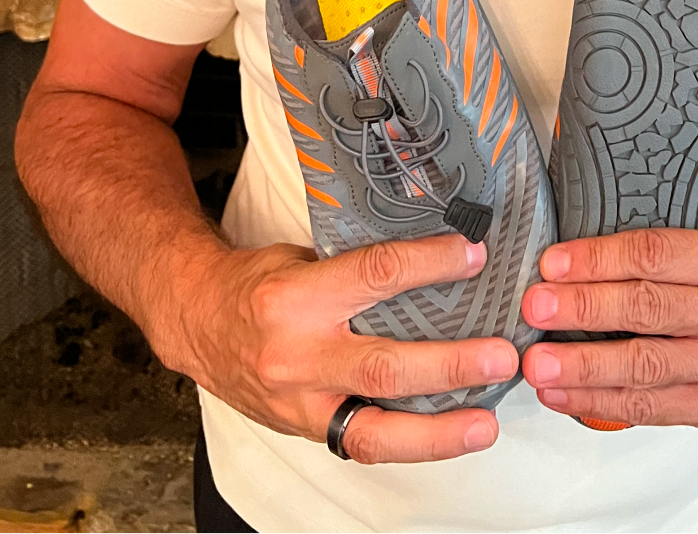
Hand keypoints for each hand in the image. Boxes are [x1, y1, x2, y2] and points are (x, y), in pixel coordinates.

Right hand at [167, 234, 519, 462]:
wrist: (197, 323)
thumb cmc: (259, 285)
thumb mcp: (303, 258)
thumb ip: (362, 264)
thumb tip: (443, 252)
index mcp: (295, 298)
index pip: (373, 275)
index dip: (429, 264)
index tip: (474, 255)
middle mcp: (296, 356)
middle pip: (382, 367)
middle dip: (448, 366)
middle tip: (501, 358)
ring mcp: (300, 403)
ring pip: (373, 429)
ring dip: (438, 431)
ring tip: (485, 424)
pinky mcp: (306, 430)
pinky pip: (363, 444)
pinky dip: (411, 444)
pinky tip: (451, 436)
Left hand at [519, 225, 697, 425]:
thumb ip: (650, 251)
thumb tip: (565, 265)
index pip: (655, 256)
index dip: (599, 260)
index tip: (552, 265)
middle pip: (648, 310)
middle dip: (584, 310)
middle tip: (536, 309)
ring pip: (645, 366)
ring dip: (584, 366)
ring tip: (539, 363)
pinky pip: (648, 407)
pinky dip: (597, 402)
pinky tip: (561, 393)